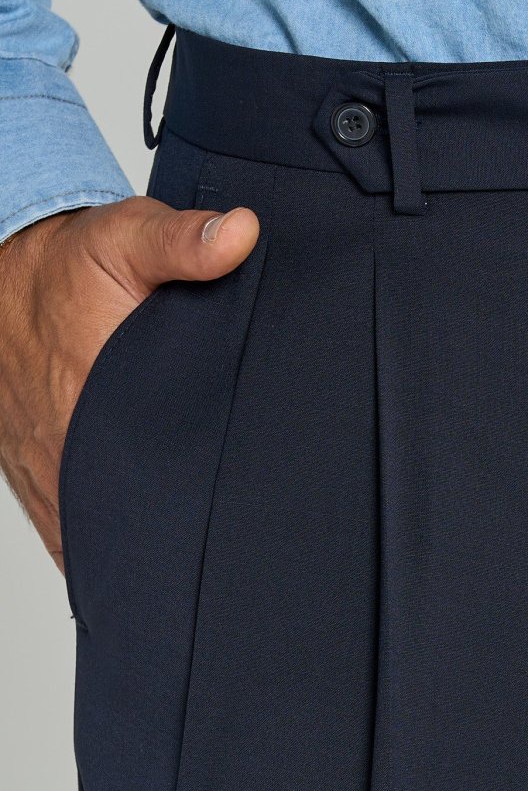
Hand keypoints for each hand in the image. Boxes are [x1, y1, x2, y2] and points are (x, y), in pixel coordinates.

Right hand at [0, 196, 258, 572]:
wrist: (6, 278)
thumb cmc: (69, 265)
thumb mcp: (128, 238)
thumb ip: (183, 241)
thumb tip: (240, 234)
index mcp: (94, 399)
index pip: (154, 478)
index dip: (192, 505)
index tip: (226, 515)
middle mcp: (65, 447)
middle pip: (129, 518)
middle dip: (170, 534)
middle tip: (219, 543)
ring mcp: (47, 469)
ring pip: (94, 534)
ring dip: (134, 543)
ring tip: (183, 556)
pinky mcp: (38, 477)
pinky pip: (67, 534)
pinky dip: (99, 548)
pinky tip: (139, 556)